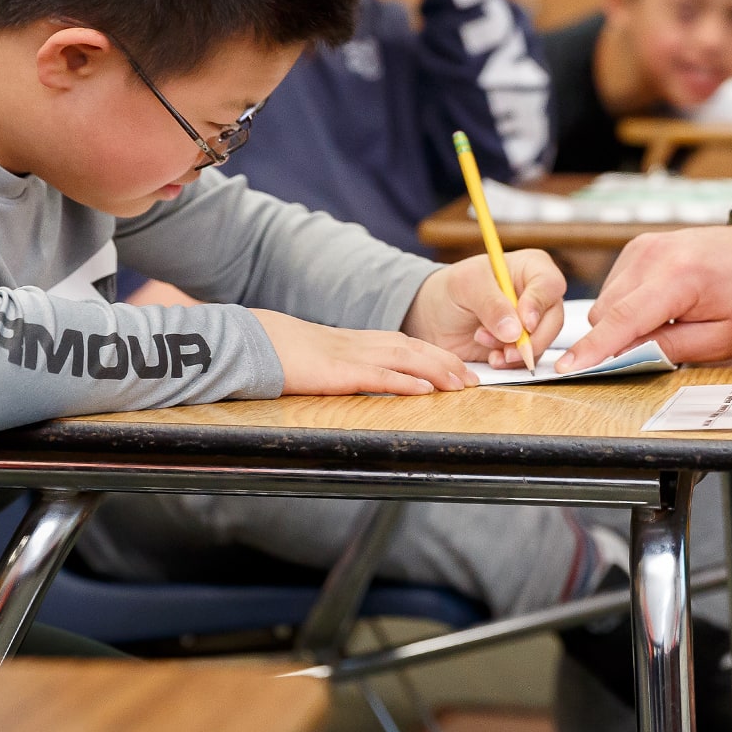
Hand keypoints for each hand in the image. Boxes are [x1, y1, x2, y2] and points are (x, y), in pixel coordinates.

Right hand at [253, 309, 470, 395]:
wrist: (257, 342)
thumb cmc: (287, 353)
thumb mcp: (325, 358)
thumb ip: (348, 366)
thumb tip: (368, 380)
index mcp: (359, 341)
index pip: (408, 344)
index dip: (438, 355)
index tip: (461, 369)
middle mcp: (362, 344)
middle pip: (415, 349)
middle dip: (448, 363)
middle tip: (475, 379)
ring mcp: (352, 356)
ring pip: (405, 359)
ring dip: (437, 371)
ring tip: (461, 384)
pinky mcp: (339, 372)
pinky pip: (378, 376)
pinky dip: (405, 382)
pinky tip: (425, 390)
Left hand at [403, 250, 564, 367]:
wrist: (435, 316)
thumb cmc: (453, 288)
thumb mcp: (467, 286)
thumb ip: (491, 304)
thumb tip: (515, 331)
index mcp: (531, 268)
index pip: (550, 285)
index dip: (539, 306)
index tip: (524, 324)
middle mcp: (538, 296)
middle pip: (553, 320)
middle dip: (529, 338)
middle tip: (505, 348)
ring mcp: (534, 323)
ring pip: (543, 343)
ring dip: (515, 351)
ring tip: (482, 340)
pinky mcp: (523, 346)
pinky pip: (529, 360)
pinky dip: (510, 363)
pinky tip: (491, 357)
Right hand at [556, 223, 731, 372]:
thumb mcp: (724, 339)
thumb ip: (671, 348)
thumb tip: (626, 357)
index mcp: (679, 277)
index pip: (623, 319)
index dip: (593, 349)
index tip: (566, 369)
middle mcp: (653, 254)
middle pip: (607, 312)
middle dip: (618, 341)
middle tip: (656, 352)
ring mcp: (643, 246)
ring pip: (606, 302)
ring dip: (624, 324)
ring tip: (670, 323)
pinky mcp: (639, 247)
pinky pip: (616, 288)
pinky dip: (629, 306)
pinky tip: (662, 308)